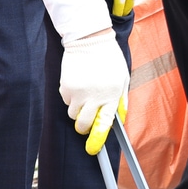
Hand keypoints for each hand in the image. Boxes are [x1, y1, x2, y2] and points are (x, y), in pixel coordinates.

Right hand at [60, 29, 128, 153]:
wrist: (89, 40)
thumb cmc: (109, 59)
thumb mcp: (122, 78)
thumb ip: (121, 100)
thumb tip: (121, 119)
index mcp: (110, 95)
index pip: (104, 124)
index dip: (97, 139)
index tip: (93, 149)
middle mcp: (93, 96)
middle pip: (83, 125)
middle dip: (84, 127)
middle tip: (86, 121)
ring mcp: (77, 92)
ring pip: (73, 114)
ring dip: (78, 110)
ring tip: (85, 94)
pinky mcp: (65, 87)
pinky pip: (66, 101)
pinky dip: (71, 98)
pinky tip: (78, 84)